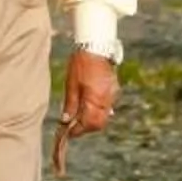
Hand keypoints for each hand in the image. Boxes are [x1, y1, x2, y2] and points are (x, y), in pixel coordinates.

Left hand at [50, 49, 118, 178]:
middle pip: (99, 124)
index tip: (69, 133)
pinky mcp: (114, 90)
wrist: (96, 47)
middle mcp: (107, 100)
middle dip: (86, 128)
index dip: (78, 130)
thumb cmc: (81, 64)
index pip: (88, 124)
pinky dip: (98, 110)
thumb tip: (67, 121)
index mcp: (95, 100)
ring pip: (104, 116)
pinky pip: (107, 107)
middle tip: (73, 126)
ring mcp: (112, 95)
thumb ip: (70, 104)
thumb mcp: (71, 85)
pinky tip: (88, 106)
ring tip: (79, 116)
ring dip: (92, 119)